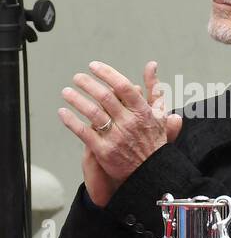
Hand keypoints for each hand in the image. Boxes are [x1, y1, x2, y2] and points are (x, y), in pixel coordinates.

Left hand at [58, 61, 178, 204]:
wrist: (151, 172)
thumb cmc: (153, 141)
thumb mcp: (160, 113)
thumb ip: (154, 89)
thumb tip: (152, 65)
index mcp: (143, 112)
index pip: (123, 86)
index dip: (107, 73)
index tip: (93, 66)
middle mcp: (130, 123)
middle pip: (104, 97)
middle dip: (87, 84)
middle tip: (77, 78)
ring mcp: (116, 137)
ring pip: (92, 112)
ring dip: (76, 99)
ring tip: (67, 92)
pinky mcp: (104, 151)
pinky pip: (83, 132)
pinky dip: (70, 120)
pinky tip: (63, 112)